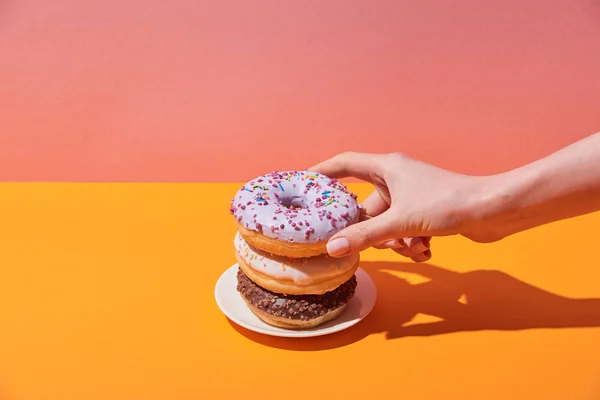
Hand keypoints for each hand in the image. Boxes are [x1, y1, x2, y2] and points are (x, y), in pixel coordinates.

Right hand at [309, 152, 486, 260]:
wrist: (492, 212)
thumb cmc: (447, 204)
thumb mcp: (400, 222)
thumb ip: (364, 236)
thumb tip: (331, 248)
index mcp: (387, 167)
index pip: (345, 163)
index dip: (323, 171)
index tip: (303, 182)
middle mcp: (396, 178)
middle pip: (365, 206)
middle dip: (372, 231)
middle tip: (376, 243)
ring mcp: (410, 195)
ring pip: (385, 223)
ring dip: (396, 241)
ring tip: (415, 246)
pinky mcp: (424, 211)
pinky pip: (402, 230)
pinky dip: (410, 243)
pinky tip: (427, 249)